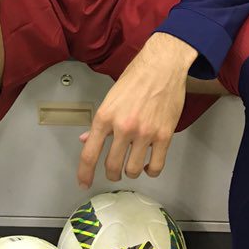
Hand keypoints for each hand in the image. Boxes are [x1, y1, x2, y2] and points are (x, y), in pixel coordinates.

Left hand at [76, 34, 196, 189]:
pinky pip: (155, 166)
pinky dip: (150, 171)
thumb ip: (100, 123)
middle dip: (111, 173)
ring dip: (130, 171)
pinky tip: (148, 165)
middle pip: (112, 166)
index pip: (90, 154)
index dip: (84, 173)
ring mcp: (144, 133)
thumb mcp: (111, 98)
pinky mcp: (164, 135)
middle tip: (114, 171)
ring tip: (133, 164)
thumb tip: (87, 140)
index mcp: (105, 116)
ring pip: (132, 170)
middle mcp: (123, 127)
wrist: (163, 66)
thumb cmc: (136, 78)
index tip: (84, 182)